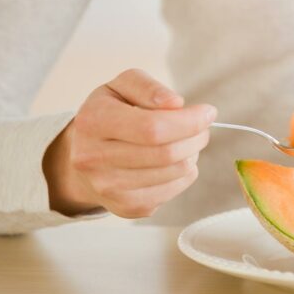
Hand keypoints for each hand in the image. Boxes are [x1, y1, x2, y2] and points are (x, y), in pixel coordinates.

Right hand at [43, 69, 216, 217]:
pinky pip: (174, 189)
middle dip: (196, 137)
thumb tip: (176, 103)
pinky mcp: (126, 207)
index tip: (208, 112)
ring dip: (192, 153)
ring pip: (175, 172)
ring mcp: (108, 188)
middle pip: (166, 153)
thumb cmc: (112, 113)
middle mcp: (93, 158)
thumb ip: (149, 88)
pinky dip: (185, 173)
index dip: (189, 121)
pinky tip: (174, 161)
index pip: (152, 128)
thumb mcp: (123, 86)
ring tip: (185, 141)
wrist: (84, 153)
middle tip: (202, 127)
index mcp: (93, 121)